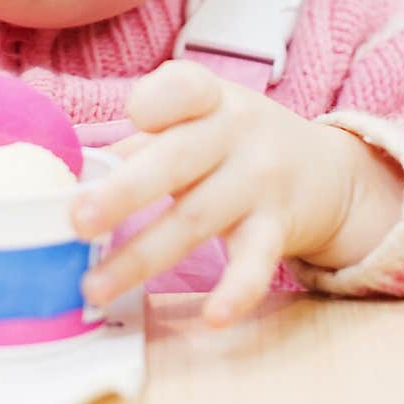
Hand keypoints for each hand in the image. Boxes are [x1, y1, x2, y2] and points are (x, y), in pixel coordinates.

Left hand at [70, 59, 356, 327]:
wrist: (327, 171)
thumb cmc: (236, 142)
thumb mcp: (201, 120)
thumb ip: (146, 142)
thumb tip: (76, 176)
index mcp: (209, 98)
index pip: (184, 87)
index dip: (156, 101)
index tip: (131, 116)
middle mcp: (235, 134)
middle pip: (175, 161)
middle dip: (124, 192)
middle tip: (76, 220)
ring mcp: (259, 181)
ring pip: (196, 219)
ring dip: (142, 256)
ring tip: (95, 285)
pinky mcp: (277, 228)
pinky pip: (256, 261)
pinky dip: (237, 289)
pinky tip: (213, 316)